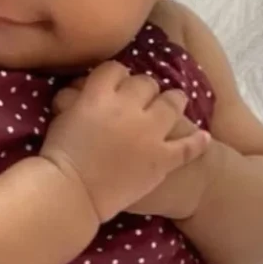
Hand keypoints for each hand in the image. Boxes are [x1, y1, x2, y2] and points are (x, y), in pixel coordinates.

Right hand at [41, 62, 208, 221]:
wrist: (72, 194)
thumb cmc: (59, 157)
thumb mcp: (60, 117)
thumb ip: (76, 99)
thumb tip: (82, 91)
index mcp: (99, 95)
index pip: (115, 70)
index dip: (117, 76)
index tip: (116, 83)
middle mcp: (128, 107)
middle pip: (145, 83)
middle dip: (143, 89)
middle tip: (141, 99)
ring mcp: (150, 133)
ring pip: (172, 104)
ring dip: (172, 102)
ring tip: (173, 104)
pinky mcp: (162, 159)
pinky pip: (187, 147)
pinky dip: (197, 142)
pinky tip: (204, 138)